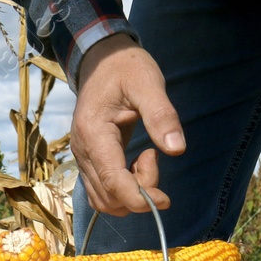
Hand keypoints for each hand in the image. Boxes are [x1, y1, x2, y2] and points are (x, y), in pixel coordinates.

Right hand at [71, 34, 184, 215]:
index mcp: (94, 132)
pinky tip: (136, 167)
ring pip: (103, 200)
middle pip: (109, 196)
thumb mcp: (148, 83)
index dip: (139, 197)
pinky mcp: (88, 161)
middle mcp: (82, 151)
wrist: (102, 60)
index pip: (113, 182)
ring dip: (130, 194)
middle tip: (155, 157)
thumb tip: (177, 149)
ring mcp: (83, 158)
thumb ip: (162, 116)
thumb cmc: (126, 67)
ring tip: (147, 160)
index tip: (166, 198)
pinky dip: (122, 192)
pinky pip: (101, 192)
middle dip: (139, 192)